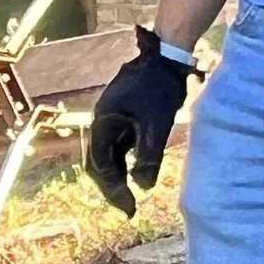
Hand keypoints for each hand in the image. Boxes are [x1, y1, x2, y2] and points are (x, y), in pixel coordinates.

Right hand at [85, 28, 193, 216]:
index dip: (114, 190)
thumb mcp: (157, 126)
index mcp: (103, 122)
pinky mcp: (122, 115)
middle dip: (112, 187)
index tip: (129, 208)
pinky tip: (136, 172)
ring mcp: (111, 118)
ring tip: (131, 196)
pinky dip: (124, 162)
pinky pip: (117, 145)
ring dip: (117, 176)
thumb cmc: (160, 88)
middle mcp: (101, 121)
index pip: (101, 165)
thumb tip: (143, 186)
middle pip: (98, 162)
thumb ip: (148, 157)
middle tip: (129, 208)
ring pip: (107, 154)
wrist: (165, 55)